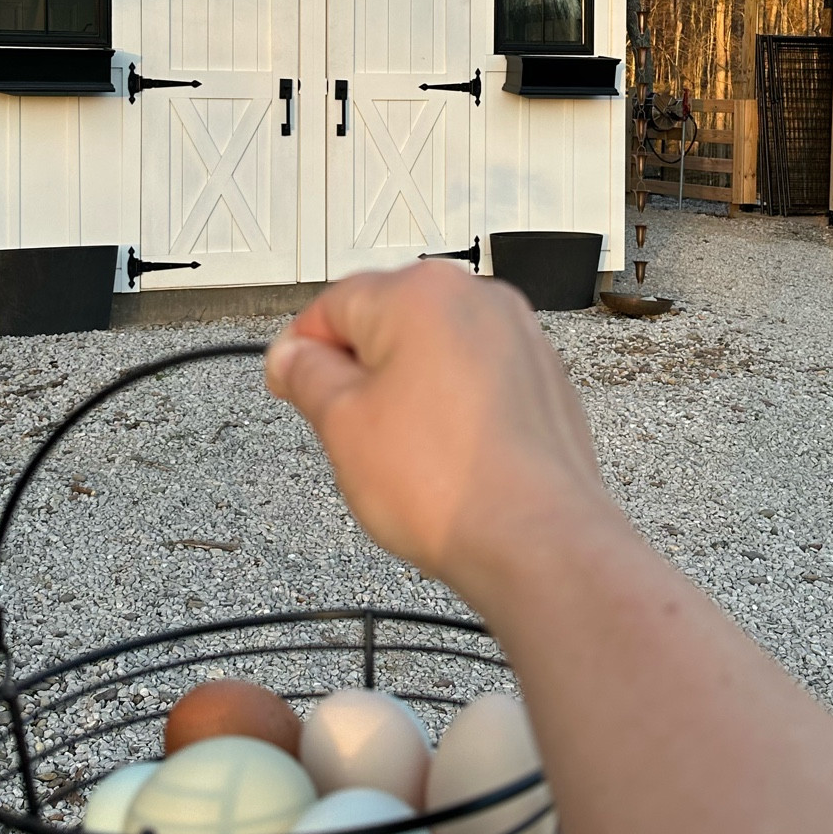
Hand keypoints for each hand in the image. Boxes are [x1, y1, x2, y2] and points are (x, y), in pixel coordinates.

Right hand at [265, 262, 616, 606]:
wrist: (537, 540)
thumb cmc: (451, 485)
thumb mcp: (342, 426)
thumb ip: (308, 376)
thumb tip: (294, 357)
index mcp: (420, 294)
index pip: (334, 304)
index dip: (301, 349)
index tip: (289, 381)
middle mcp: (477, 300)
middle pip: (388, 320)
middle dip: (358, 369)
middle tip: (342, 426)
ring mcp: (518, 337)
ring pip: (435, 350)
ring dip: (406, 389)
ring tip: (400, 452)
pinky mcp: (542, 378)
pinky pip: (477, 377)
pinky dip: (452, 406)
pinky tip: (443, 456)